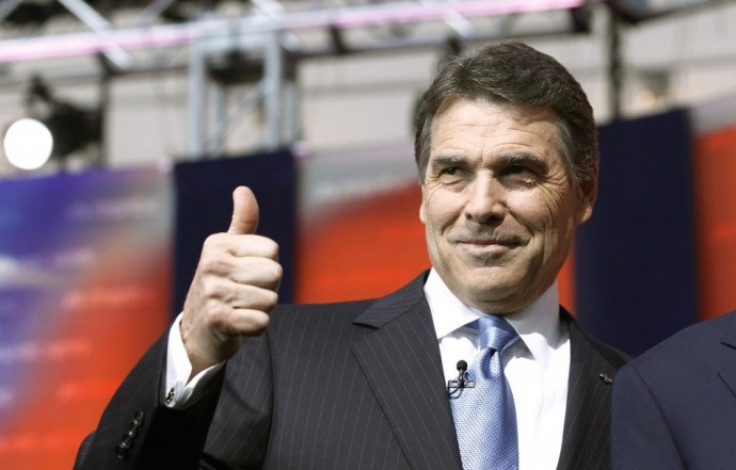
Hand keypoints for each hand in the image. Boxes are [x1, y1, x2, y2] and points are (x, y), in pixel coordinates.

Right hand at [180, 186, 281, 376]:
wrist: (197, 332)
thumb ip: (242, 222)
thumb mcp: (229, 251)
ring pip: (271, 300)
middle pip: (274, 273)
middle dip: (267, 288)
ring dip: (261, 309)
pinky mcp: (218, 320)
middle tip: (244, 295)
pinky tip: (239, 325)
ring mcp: (213, 292)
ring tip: (240, 309)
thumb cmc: (222, 286)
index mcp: (218, 244)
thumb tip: (243, 189)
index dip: (266, 266)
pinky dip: (257, 327)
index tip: (245, 275)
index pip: (272, 250)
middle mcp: (212, 264)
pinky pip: (261, 322)